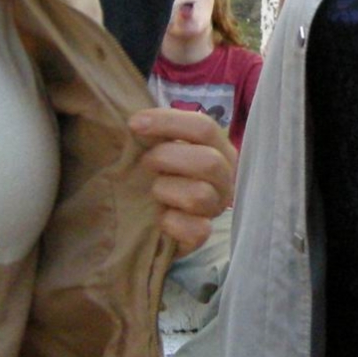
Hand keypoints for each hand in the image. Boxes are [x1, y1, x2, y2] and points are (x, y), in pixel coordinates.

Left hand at [129, 106, 235, 252]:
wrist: (142, 217)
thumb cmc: (153, 171)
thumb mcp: (153, 144)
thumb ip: (152, 129)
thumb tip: (135, 121)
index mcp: (217, 147)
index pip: (204, 127)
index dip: (168, 122)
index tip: (134, 124)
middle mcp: (224, 177)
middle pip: (208, 162)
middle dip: (166, 158)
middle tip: (146, 162)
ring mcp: (215, 208)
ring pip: (199, 196)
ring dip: (166, 190)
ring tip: (154, 191)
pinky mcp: (203, 235)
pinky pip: (196, 231)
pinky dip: (172, 223)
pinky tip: (160, 218)